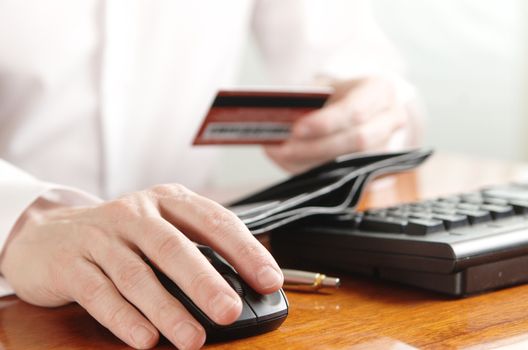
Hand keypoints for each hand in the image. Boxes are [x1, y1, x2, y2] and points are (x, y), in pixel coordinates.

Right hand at [0, 184, 282, 349]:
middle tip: (230, 311)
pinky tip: (146, 339)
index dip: (244, 250)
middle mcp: (135, 213)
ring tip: (193, 338)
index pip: (213, 220)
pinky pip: (100, 293)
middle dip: (205, 282)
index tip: (268, 279)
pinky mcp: (71, 264)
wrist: (46, 233)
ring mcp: (101, 237)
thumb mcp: (160, 227)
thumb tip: (244, 284)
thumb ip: (196, 247)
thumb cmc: (120, 235)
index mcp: (167, 200)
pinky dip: (125, 319)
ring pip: (137, 275)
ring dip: (167, 309)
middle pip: (174, 247)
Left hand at [265, 77, 415, 172]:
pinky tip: (293, 164)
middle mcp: (391, 119)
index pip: (356, 111)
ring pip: (352, 163)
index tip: (297, 129)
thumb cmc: (335, 94)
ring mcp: (388, 146)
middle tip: (284, 148)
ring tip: (283, 156)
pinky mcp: (376, 167)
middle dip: (316, 147)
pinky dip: (315, 172)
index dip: (325, 123)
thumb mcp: (321, 87)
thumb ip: (304, 102)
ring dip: (313, 163)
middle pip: (358, 140)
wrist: (355, 105)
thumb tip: (277, 124)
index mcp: (380, 90)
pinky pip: (345, 176)